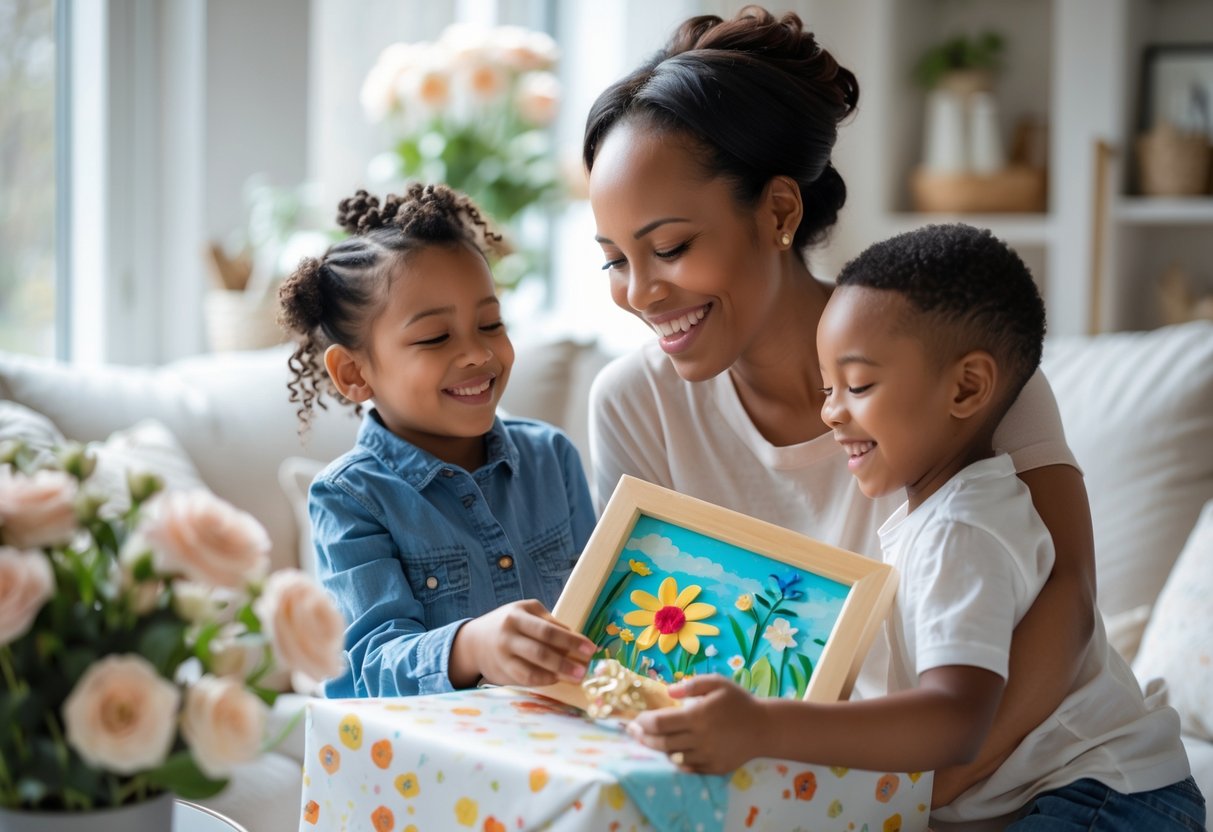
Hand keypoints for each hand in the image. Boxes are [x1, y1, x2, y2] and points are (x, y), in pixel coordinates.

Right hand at [451, 599, 594, 687]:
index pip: (548, 630)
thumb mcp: (526, 613)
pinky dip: (542, 680)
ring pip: (531, 669)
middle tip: (584, 670)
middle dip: (566, 662)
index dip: (571, 641)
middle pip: (541, 651)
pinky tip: (555, 679)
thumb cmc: (508, 624)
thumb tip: (575, 638)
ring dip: (556, 674)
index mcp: (517, 616)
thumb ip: (549, 622)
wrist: (473, 641)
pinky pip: (524, 679)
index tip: (590, 649)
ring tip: (574, 677)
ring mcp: (503, 655)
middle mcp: (508, 635)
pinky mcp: (501, 672)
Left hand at [626, 674, 767, 773]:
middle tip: (633, 733)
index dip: (644, 723)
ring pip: (673, 756)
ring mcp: (707, 756)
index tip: (636, 720)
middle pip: (662, 743)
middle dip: (644, 738)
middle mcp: (700, 739)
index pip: (660, 723)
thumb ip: (692, 684)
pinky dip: (677, 761)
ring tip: (649, 742)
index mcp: (698, 716)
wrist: (765, 727)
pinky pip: (689, 767)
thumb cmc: (739, 701)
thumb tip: (668, 691)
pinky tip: (671, 753)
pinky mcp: (714, 768)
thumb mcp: (717, 683)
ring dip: (658, 750)